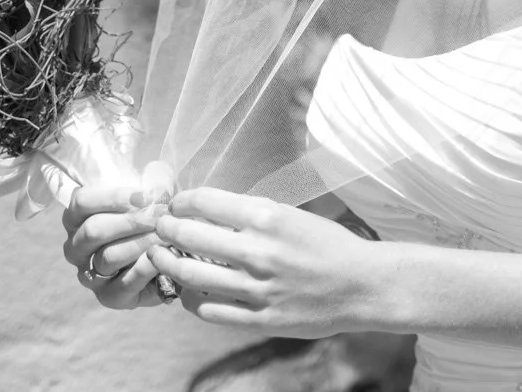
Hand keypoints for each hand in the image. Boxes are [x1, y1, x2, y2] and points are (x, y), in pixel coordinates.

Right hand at [63, 162, 178, 310]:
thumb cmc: (152, 219)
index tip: (145, 196)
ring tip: (166, 234)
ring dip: (140, 242)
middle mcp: (76, 247)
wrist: (169, 257)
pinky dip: (146, 266)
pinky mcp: (109, 297)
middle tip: (159, 216)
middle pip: (93, 230)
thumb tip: (158, 185)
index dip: (113, 197)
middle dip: (130, 221)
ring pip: (108, 257)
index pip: (82, 202)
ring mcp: (90, 275)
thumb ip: (152, 183)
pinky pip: (125, 282)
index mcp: (78, 217)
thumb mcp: (151, 196)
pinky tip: (163, 255)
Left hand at [150, 187, 387, 335]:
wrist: (362, 286)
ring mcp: (258, 288)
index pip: (206, 202)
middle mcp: (259, 251)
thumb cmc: (328, 246)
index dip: (181, 201)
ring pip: (192, 275)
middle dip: (166, 229)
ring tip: (162, 257)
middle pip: (190, 235)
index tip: (175, 204)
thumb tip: (208, 210)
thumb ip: (252, 214)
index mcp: (268, 218)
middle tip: (159, 227)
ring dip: (169, 264)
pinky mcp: (260, 319)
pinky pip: (209, 311)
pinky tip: (188, 292)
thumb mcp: (293, 216)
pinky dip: (191, 299)